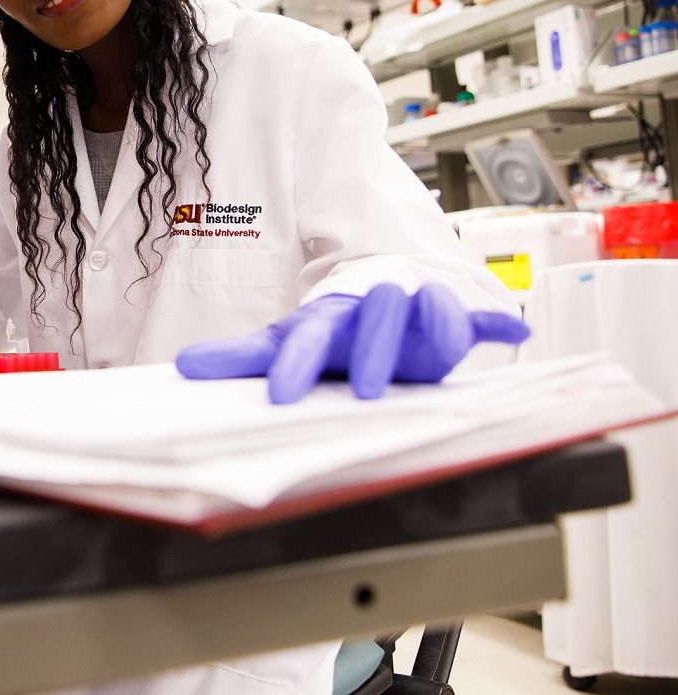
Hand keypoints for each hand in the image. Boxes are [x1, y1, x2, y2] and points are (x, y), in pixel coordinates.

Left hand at [174, 283, 529, 403]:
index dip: (296, 364)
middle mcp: (373, 307)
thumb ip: (239, 358)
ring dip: (435, 326)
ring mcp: (415, 309)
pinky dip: (496, 321)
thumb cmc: (330, 332)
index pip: (308, 336)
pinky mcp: (451, 318)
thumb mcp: (285, 343)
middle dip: (373, 351)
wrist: (375, 302)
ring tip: (444, 353)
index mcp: (327, 316)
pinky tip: (516, 331)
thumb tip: (183, 368)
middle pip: (375, 316)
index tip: (280, 395)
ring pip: (427, 308)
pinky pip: (476, 315)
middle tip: (366, 392)